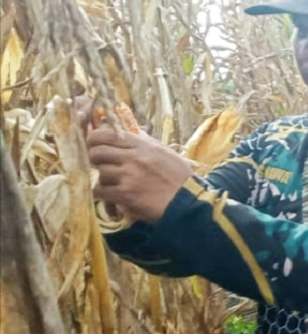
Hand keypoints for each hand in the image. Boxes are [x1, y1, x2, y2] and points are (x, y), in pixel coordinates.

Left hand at [77, 99, 191, 223]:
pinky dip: (101, 194)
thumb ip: (145, 143)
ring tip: (110, 183)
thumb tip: (130, 133)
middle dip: (94, 158)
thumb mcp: (165, 153)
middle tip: (99, 165)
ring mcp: (128, 176)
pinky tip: (108, 196)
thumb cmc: (179, 177)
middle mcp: (133, 157)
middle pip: (97, 152)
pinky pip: (100, 191)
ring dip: (101, 178)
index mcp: (143, 145)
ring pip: (99, 172)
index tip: (94, 144)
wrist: (187, 200)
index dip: (94, 138)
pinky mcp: (125, 194)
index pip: (108, 134)